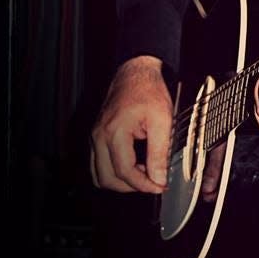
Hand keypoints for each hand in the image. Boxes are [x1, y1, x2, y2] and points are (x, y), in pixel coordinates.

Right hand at [90, 55, 172, 193]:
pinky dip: (114, 170)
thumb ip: (159, 152)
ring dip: (120, 181)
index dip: (143, 184)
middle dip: (130, 186)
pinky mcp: (97, 136)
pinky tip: (133, 164)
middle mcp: (99, 136)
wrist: (136, 71)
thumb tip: (158, 178)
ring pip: (99, 174)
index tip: (159, 186)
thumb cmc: (148, 90)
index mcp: (114, 132)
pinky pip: (99, 163)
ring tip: (143, 174)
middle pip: (106, 179)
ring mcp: (95, 136)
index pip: (124, 172)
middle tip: (152, 181)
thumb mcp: (162, 119)